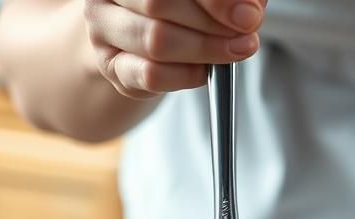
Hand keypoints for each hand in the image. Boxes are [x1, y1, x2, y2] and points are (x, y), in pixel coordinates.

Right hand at [84, 0, 263, 98]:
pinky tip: (205, 71)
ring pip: (156, 42)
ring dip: (204, 51)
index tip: (248, 14)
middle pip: (160, 4)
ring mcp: (103, 30)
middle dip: (211, 25)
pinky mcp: (111, 67)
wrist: (138, 35)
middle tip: (245, 36)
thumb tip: (250, 7)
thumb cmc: (175, 6)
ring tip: (234, 51)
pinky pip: (151, 76)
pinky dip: (186, 76)